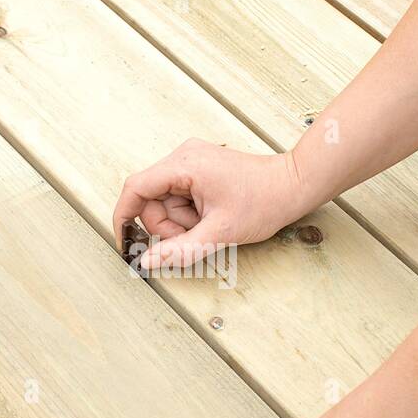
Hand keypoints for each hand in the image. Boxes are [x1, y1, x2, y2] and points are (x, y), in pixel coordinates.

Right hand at [113, 139, 308, 269]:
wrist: (293, 186)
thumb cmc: (264, 202)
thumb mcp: (220, 233)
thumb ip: (180, 250)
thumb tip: (147, 262)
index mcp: (184, 164)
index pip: (136, 188)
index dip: (124, 217)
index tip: (124, 241)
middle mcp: (183, 156)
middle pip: (151, 200)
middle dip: (168, 225)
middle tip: (195, 235)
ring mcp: (191, 161)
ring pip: (165, 201)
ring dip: (181, 221)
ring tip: (210, 223)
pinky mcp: (198, 168)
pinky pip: (178, 196)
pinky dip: (189, 213)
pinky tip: (211, 215)